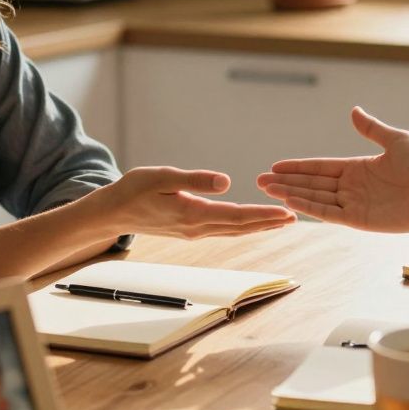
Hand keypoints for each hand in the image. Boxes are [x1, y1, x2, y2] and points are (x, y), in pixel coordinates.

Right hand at [92, 166, 295, 238]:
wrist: (113, 212)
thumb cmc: (134, 190)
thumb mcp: (163, 177)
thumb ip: (195, 180)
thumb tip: (226, 182)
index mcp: (193, 214)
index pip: (237, 216)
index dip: (263, 215)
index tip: (285, 213)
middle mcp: (197, 228)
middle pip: (241, 227)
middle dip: (268, 223)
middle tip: (295, 217)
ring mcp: (193, 232)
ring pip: (233, 230)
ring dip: (258, 226)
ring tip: (280, 220)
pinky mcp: (189, 229)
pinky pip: (223, 229)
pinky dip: (242, 225)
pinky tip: (250, 222)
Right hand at [256, 107, 408, 232]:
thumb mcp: (395, 140)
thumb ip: (371, 128)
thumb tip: (354, 111)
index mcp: (358, 168)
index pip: (320, 168)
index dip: (297, 167)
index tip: (275, 166)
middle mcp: (352, 187)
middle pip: (311, 183)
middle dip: (286, 181)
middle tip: (260, 180)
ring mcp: (354, 204)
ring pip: (315, 198)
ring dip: (291, 194)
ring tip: (267, 190)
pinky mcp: (359, 220)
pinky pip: (328, 213)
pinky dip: (308, 207)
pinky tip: (290, 200)